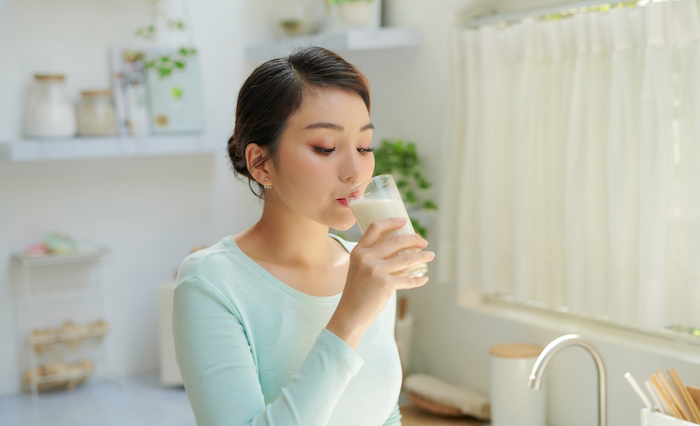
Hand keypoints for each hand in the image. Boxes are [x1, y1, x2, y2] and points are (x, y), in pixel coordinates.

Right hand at [326, 217, 434, 349]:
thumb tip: (400, 251)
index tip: (404, 221)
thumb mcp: (359, 268)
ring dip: (422, 257)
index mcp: (358, 251)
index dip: (391, 221)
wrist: (351, 313)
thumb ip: (374, 258)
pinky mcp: (385, 284)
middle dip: (414, 239)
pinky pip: (407, 280)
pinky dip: (418, 280)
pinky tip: (424, 278)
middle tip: (424, 242)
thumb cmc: (358, 291)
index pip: (375, 228)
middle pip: (396, 241)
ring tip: (430, 256)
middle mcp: (366, 258)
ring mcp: (376, 271)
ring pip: (406, 259)